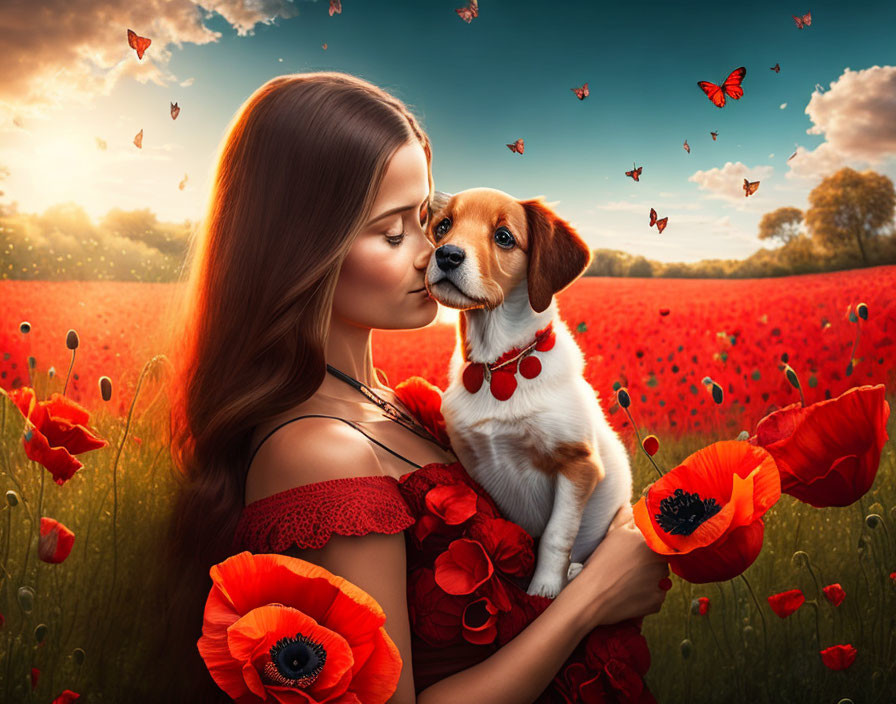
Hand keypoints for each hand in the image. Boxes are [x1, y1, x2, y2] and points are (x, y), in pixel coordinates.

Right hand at [561, 503, 670, 628]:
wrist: (593, 595)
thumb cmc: (601, 562)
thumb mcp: (613, 534)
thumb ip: (625, 517)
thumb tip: (632, 506)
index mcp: (652, 543)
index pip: (660, 542)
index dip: (648, 546)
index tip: (635, 552)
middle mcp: (662, 563)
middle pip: (660, 561)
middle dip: (649, 563)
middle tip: (628, 566)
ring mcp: (661, 584)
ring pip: (659, 579)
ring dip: (649, 579)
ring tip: (627, 580)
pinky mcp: (657, 602)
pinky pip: (656, 596)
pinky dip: (646, 595)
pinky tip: (629, 593)